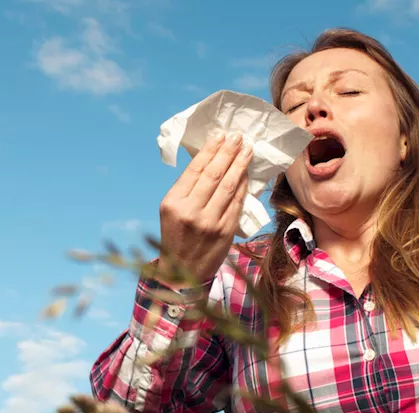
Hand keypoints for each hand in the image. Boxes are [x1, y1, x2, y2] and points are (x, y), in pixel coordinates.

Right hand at [156, 129, 252, 288]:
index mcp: (173, 203)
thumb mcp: (171, 210)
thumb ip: (188, 188)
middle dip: (228, 152)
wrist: (182, 272)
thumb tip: (211, 159)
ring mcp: (210, 223)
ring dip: (240, 164)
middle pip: (215, 174)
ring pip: (230, 186)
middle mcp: (191, 212)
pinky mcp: (226, 231)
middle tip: (238, 136)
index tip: (221, 134)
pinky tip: (246, 172)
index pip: (195, 169)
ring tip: (247, 149)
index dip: (211, 150)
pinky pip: (238, 202)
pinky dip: (243, 185)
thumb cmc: (176, 236)